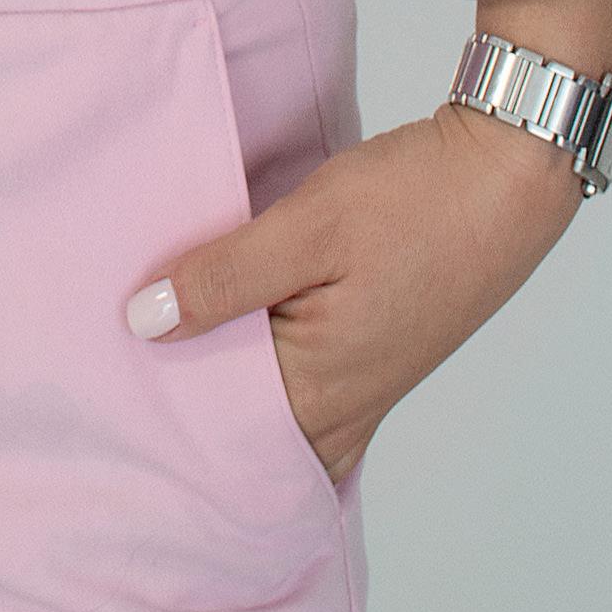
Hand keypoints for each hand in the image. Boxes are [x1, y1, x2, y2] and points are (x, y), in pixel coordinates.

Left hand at [125, 99, 583, 481]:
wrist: (506, 178)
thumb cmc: (412, 201)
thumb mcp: (307, 227)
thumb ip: (223, 279)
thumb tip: (141, 324)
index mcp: (321, 392)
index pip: (217, 431)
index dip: (159, 410)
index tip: (105, 387)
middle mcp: (343, 409)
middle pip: (244, 433)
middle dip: (185, 408)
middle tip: (114, 374)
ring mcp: (365, 388)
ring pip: (274, 412)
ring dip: (223, 384)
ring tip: (156, 350)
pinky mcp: (375, 356)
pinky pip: (304, 390)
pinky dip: (262, 371)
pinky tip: (229, 337)